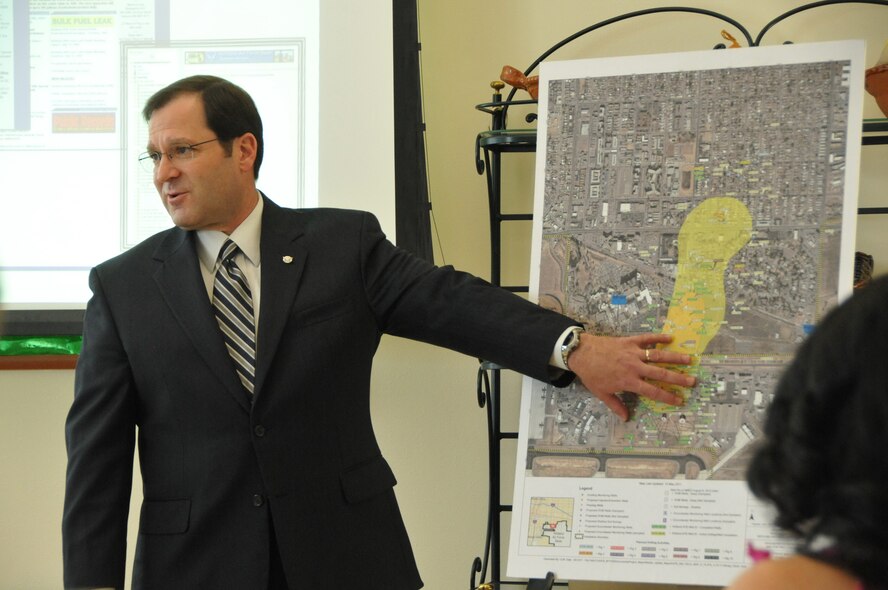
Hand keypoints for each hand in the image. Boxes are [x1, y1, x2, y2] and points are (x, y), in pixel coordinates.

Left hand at [566, 332, 695, 421]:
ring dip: (674, 357)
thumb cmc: (591, 374)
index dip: (668, 396)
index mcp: (629, 381)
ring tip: (689, 359)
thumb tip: (626, 418)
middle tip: (693, 381)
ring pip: (658, 355)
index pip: (653, 391)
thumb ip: (616, 405)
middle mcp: (634, 367)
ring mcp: (633, 352)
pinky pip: (647, 338)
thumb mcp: (601, 393)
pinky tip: (671, 337)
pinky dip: (659, 337)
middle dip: (678, 378)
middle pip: (661, 373)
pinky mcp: (629, 341)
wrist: (581, 352)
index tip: (680, 399)